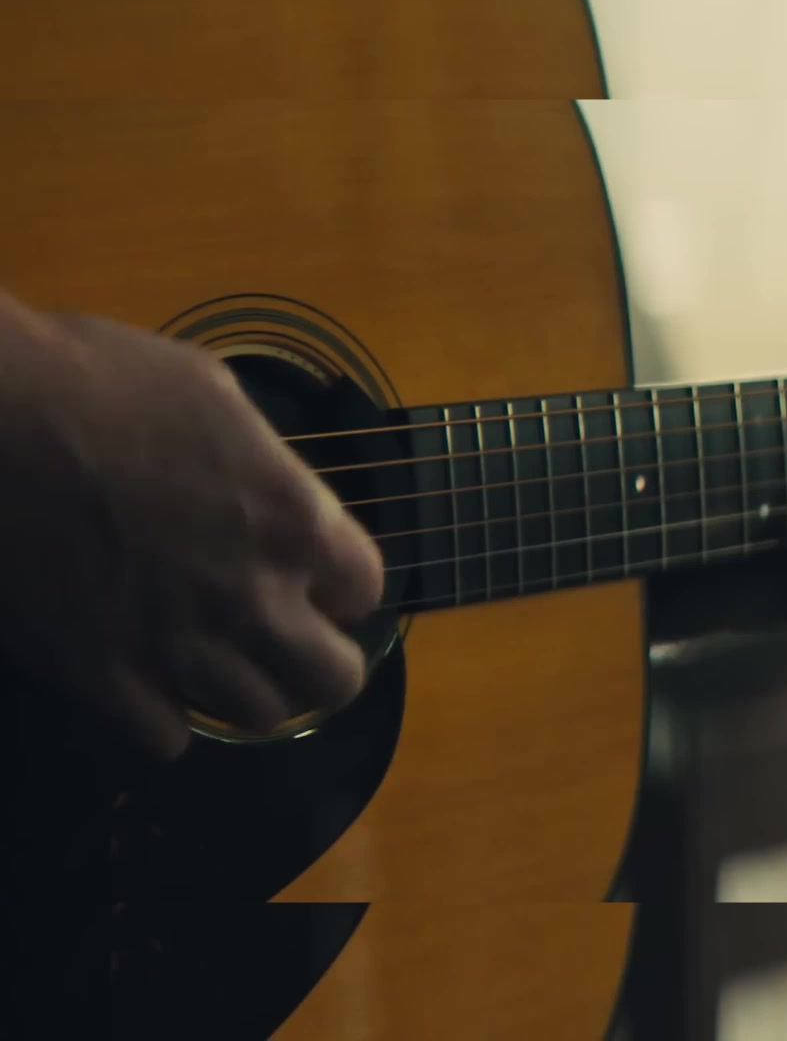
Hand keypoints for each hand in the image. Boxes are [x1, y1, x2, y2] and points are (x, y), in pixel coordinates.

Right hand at [0, 292, 383, 760]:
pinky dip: (162, 720)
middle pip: (334, 678)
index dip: (339, 588)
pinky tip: (147, 686)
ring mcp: (181, 646)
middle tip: (288, 645)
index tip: (312, 580)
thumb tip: (266, 492)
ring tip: (219, 665)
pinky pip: (166, 740)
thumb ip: (259, 464)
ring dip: (247, 691)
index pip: (365, 591)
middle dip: (320, 663)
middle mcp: (255, 596)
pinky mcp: (104, 682)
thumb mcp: (211, 395)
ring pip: (260, 716)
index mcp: (292, 521)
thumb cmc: (92, 377)